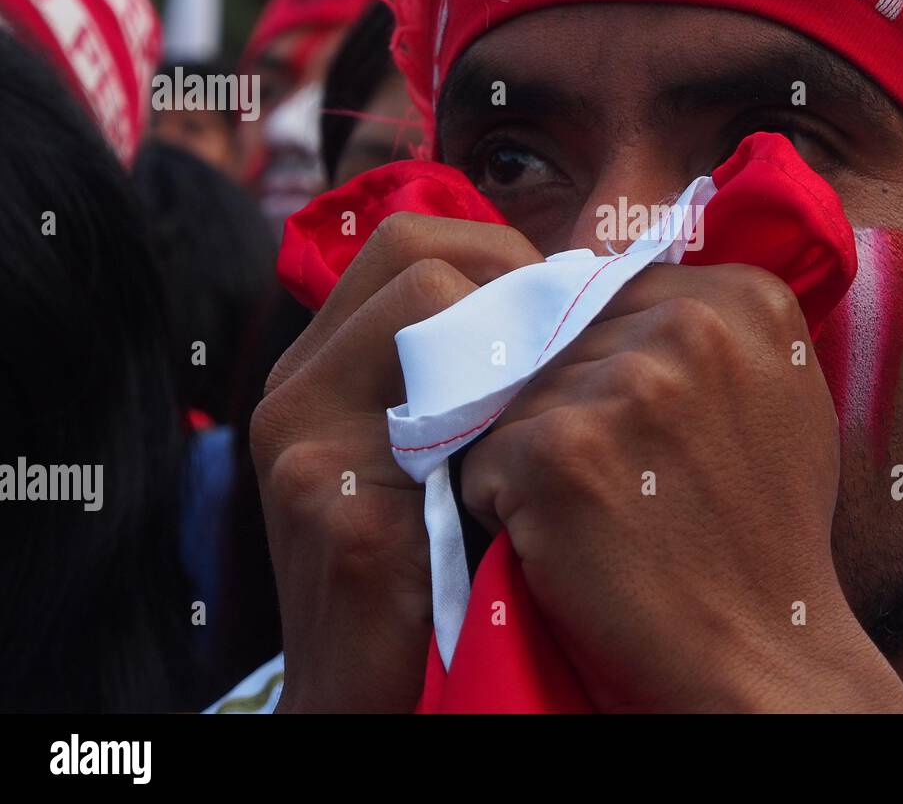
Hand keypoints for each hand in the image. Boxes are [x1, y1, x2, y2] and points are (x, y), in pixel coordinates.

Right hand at [250, 213, 541, 711]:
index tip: (557, 308)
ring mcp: (307, 448)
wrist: (363, 696)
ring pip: (433, 309)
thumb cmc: (423, 568)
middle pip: (416, 255)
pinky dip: (517, 418)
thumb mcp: (424, 449)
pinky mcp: (341, 513)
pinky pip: (452, 414)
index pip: (407, 242)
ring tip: (563, 392)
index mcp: (316, 368)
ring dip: (521, 341)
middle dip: (514, 280)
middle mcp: (295, 392)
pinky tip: (551, 454)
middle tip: (572, 338)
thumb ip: (458, 371)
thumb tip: (563, 292)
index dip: (497, 254)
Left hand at [461, 262, 902, 711]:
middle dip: (562, 397)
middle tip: (618, 475)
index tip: (635, 423)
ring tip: (595, 509)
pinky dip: (502, 502)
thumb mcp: (773, 392)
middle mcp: (689, 323)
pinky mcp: (558, 450)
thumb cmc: (765, 528)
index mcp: (745, 297)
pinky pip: (482, 454)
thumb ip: (707, 321)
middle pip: (557, 335)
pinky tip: (565, 539)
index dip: (597, 356)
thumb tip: (600, 262)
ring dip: (532, 450)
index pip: (606, 288)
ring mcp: (623, 385)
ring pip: (514, 392)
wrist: (766, 651)